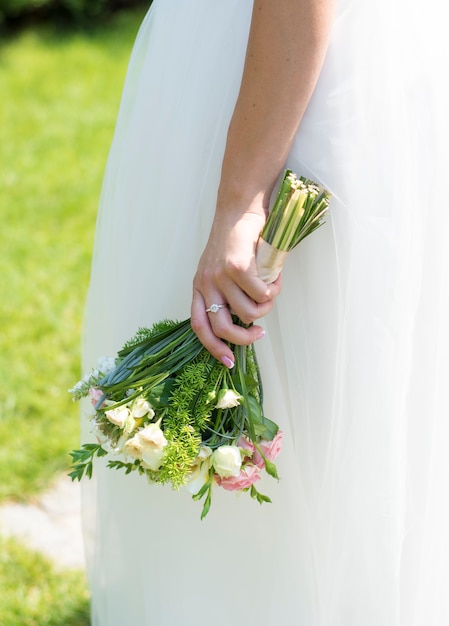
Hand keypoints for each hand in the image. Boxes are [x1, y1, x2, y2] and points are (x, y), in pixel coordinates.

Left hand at [191, 204, 280, 365]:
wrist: (239, 208)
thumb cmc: (235, 240)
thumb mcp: (222, 269)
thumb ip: (229, 293)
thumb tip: (247, 320)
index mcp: (199, 287)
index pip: (199, 326)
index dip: (213, 347)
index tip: (228, 361)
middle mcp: (205, 283)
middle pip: (221, 328)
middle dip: (244, 339)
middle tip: (259, 335)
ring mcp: (220, 276)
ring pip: (247, 312)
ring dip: (265, 308)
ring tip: (271, 294)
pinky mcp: (236, 267)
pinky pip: (259, 294)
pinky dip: (272, 291)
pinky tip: (275, 280)